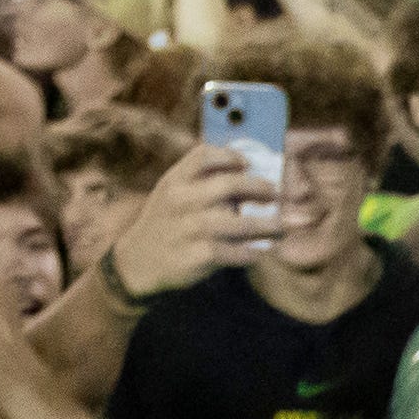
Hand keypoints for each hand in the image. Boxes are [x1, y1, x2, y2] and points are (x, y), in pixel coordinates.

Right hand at [107, 141, 288, 299]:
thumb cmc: (166, 222)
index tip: (248, 163)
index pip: (204, 155)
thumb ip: (198, 179)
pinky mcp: (199, 255)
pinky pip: (237, 252)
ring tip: (279, 227)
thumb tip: (244, 166)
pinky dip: (253, 252)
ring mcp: (190, 229)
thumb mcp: (171, 193)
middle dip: (260, 188)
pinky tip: (260, 251)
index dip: (230, 156)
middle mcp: (181, 201)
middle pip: (229, 186)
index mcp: (175, 181)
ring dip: (267, 225)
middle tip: (275, 194)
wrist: (139, 262)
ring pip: (240, 223)